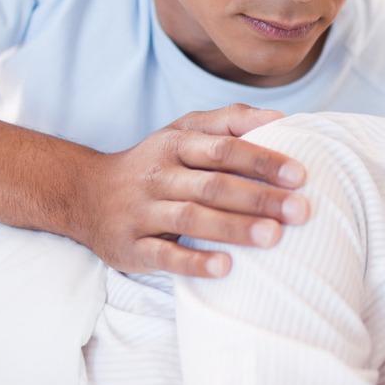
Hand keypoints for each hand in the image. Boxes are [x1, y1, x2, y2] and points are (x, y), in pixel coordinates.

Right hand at [73, 104, 309, 276]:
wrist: (83, 194)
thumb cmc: (154, 163)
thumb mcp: (183, 131)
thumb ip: (229, 120)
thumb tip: (280, 116)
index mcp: (175, 145)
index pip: (223, 149)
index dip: (262, 160)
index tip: (300, 174)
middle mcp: (158, 176)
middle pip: (213, 185)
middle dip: (259, 198)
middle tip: (301, 211)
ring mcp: (142, 212)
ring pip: (191, 219)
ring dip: (234, 228)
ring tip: (274, 237)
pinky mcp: (131, 247)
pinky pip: (163, 255)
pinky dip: (194, 262)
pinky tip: (226, 267)